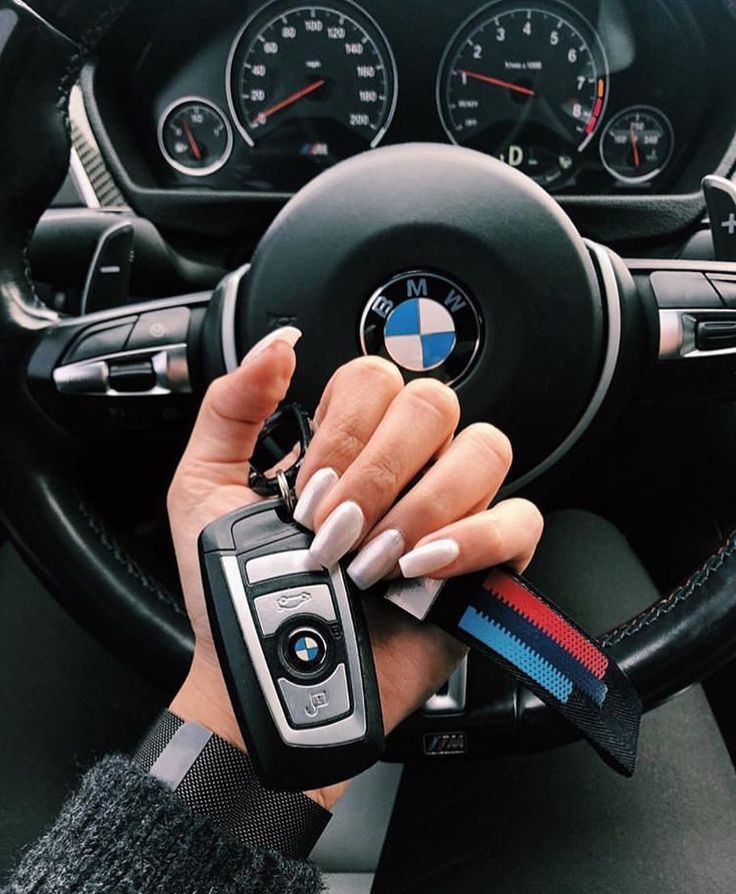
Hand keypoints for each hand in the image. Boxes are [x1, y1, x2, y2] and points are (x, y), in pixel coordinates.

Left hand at [168, 329, 542, 807]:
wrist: (271, 675)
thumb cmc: (236, 590)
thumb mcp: (204, 488)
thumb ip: (232, 406)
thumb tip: (280, 342)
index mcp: (348, 440)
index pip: (375, 377)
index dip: (345, 428)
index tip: (308, 491)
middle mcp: (406, 464)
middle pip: (433, 402)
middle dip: (378, 471)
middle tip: (338, 529)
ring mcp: (450, 508)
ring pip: (485, 447)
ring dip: (423, 503)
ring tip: (375, 558)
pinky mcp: (486, 562)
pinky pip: (520, 518)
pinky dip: (475, 536)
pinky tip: (422, 567)